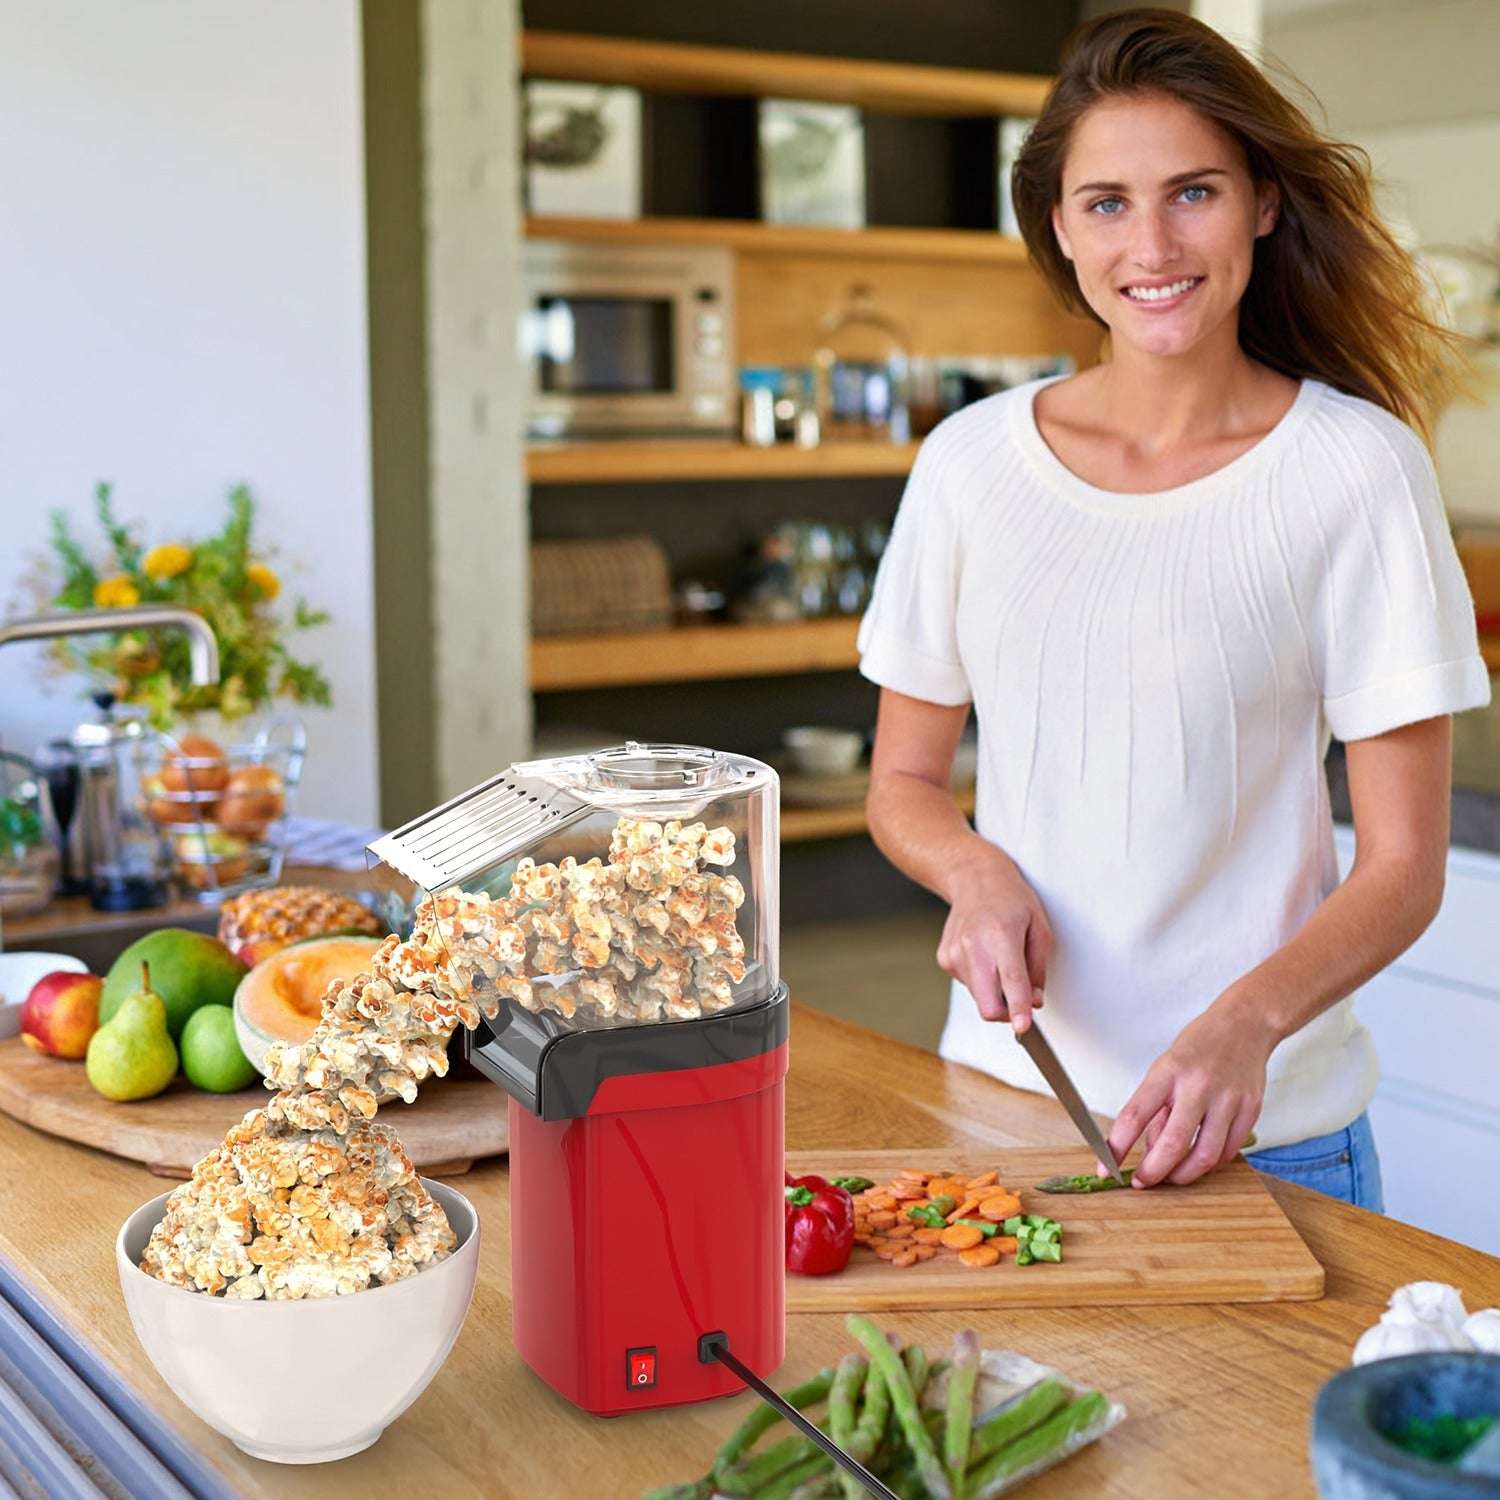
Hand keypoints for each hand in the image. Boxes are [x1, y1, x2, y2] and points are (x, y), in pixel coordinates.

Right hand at [937, 846, 1051, 1034]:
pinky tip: (984, 954)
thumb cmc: (1011, 900)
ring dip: (995, 991)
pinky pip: (969, 985)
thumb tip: (1034, 1002)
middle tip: (1020, 1000)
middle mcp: (973, 946)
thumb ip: (1039, 969)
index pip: (1011, 981)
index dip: (1018, 1009)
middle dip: (1006, 1013)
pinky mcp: (944, 959)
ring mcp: (954, 954)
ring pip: (980, 998)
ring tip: (1000, 959)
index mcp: (1001, 935)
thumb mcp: (1040, 929)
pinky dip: (982, 979)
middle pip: (987, 1005)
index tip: (1022, 1028)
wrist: (974, 878)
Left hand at [1106, 996, 1271, 1187]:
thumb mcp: (1164, 1067)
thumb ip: (1156, 1109)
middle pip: (1172, 1143)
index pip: (1134, 1115)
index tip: (1106, 1169)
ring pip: (1204, 1156)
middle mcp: (1198, 1086)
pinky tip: (1199, 1160)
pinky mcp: (1250, 1111)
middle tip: (1142, 1182)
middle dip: (1153, 1172)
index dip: (1117, 1147)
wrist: (1244, 1026)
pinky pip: (1227, 1151)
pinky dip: (1210, 1163)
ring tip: (1171, 1176)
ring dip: (1183, 1175)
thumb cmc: (1199, 1046)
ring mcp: (1227, 1100)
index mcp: (1168, 1072)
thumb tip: (1151, 1151)